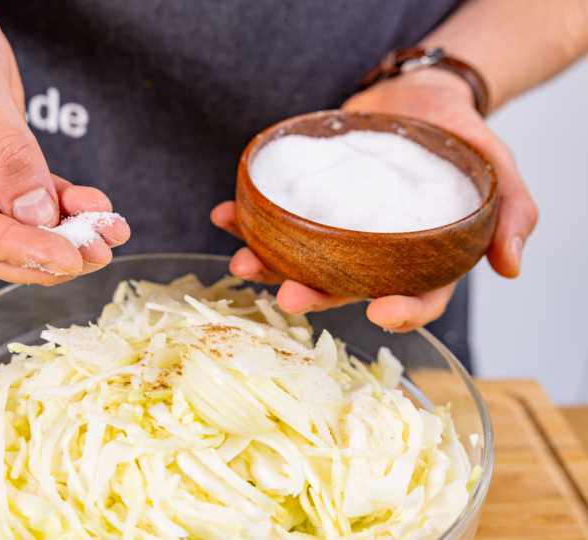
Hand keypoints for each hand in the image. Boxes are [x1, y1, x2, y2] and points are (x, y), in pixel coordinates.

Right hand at [0, 0, 128, 284]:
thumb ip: (6, 150)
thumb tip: (36, 211)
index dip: (14, 247)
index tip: (63, 257)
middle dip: (41, 251)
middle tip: (93, 253)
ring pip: (6, 231)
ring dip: (59, 234)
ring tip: (105, 233)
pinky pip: (22, 204)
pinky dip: (60, 207)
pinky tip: (92, 208)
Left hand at [212, 68, 537, 331]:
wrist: (415, 97)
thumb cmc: (458, 134)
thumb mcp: (495, 164)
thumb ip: (512, 210)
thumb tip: (512, 267)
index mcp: (422, 258)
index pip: (418, 296)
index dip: (401, 311)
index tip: (377, 312)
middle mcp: (374, 254)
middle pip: (346, 286)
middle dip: (314, 294)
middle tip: (287, 295)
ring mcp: (337, 231)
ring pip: (302, 259)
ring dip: (269, 264)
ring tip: (242, 258)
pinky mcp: (309, 204)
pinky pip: (276, 218)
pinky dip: (247, 218)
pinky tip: (225, 213)